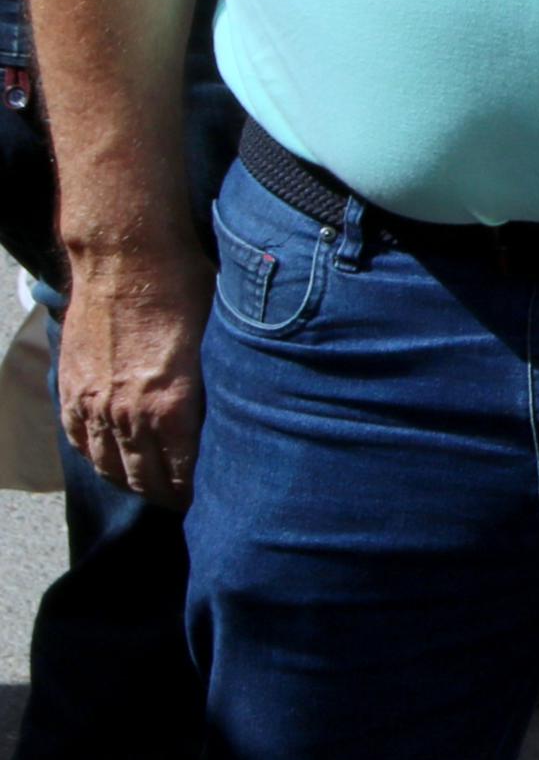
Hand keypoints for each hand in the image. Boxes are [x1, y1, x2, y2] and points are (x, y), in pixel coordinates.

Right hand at [55, 246, 209, 507]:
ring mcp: (93, 402)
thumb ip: (224, 385)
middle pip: (144, 477)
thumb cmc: (185, 288)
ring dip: (130, 482)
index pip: (182, 472)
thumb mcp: (220, 340)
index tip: (211, 500)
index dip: (195, 492)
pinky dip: (95, 457)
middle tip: (184, 502)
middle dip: (165, 495)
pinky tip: (111, 463)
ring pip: (108, 464)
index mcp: (170, 405)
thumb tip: (247, 413)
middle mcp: (127, 413)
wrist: (127, 256)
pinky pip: (78, 439)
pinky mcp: (71, 387)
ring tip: (151, 489)